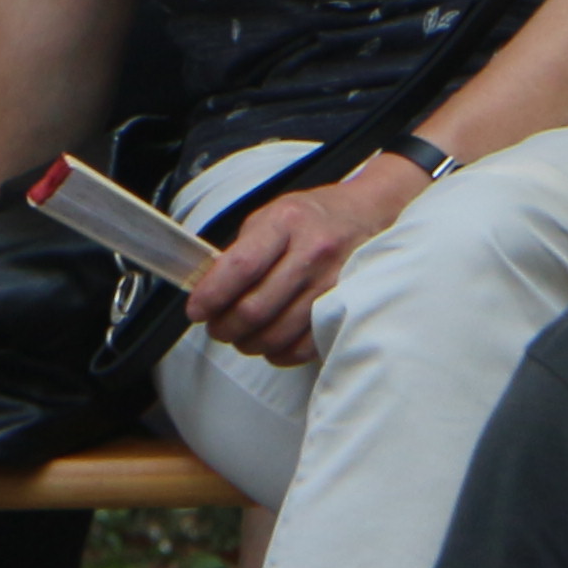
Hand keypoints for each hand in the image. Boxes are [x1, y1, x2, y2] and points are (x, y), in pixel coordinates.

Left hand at [186, 159, 419, 364]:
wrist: (371, 214)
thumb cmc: (314, 219)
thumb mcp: (270, 218)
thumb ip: (239, 252)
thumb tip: (207, 291)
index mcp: (287, 224)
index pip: (241, 267)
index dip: (212, 295)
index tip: (196, 310)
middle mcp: (314, 252)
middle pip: (256, 308)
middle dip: (225, 327)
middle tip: (217, 328)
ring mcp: (334, 283)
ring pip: (277, 333)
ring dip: (249, 343)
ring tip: (241, 336)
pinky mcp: (348, 307)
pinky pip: (305, 346)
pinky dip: (279, 352)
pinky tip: (271, 342)